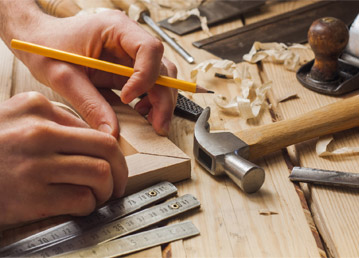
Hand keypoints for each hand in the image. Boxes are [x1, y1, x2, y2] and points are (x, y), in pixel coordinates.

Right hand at [0, 92, 127, 226]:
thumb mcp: (16, 117)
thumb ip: (56, 121)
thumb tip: (98, 140)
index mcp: (37, 109)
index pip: (95, 129)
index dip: (112, 152)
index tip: (113, 164)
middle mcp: (38, 133)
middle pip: (106, 150)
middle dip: (120, 171)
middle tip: (119, 183)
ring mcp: (35, 165)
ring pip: (99, 175)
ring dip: (107, 190)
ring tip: (100, 195)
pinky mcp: (31, 197)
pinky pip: (81, 200)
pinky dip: (89, 205)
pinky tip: (81, 205)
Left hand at [7, 4, 176, 136]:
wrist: (37, 41)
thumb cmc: (46, 48)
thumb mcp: (63, 77)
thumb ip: (90, 104)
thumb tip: (111, 132)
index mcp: (115, 28)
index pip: (149, 49)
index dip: (146, 76)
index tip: (128, 98)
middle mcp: (129, 38)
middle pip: (162, 66)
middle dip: (163, 98)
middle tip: (159, 125)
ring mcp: (130, 53)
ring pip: (161, 76)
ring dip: (161, 101)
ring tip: (153, 123)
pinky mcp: (127, 67)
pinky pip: (149, 83)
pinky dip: (151, 100)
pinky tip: (142, 113)